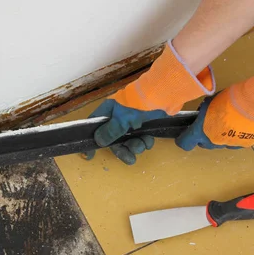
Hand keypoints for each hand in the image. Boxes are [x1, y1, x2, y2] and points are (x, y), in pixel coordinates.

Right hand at [83, 40, 215, 163]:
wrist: (164, 96)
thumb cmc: (138, 104)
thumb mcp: (122, 118)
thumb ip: (111, 131)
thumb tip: (98, 141)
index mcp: (109, 112)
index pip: (95, 128)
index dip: (93, 141)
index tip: (90, 156)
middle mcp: (118, 118)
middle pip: (115, 140)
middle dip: (123, 149)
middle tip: (130, 158)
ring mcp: (132, 122)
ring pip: (129, 141)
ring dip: (136, 146)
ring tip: (143, 144)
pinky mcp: (145, 125)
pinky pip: (141, 139)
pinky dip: (145, 142)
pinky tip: (149, 140)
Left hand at [177, 57, 253, 149]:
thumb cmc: (230, 99)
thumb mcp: (211, 101)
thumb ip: (205, 110)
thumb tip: (204, 112)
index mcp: (201, 131)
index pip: (185, 143)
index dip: (184, 140)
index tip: (186, 135)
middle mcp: (214, 141)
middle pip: (205, 143)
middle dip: (206, 135)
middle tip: (211, 123)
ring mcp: (230, 144)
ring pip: (222, 143)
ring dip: (222, 135)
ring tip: (230, 122)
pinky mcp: (246, 143)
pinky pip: (238, 141)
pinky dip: (238, 135)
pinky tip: (243, 125)